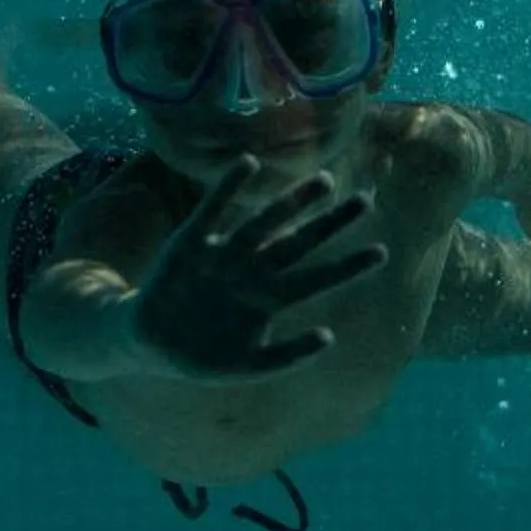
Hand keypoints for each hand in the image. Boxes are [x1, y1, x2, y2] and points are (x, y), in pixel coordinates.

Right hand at [129, 159, 388, 381]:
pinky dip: (228, 188)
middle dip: (331, 223)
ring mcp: (224, 254)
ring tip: (324, 181)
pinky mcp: (191, 243)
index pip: (318, 278)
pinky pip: (212, 210)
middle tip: (366, 201)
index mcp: (269, 298)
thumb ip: (286, 357)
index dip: (348, 266)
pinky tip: (248, 163)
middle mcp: (252, 270)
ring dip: (293, 202)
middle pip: (300, 241)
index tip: (382, 253)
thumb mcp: (247, 367)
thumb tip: (330, 337)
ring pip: (265, 222)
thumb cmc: (201, 357)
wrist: (149, 344)